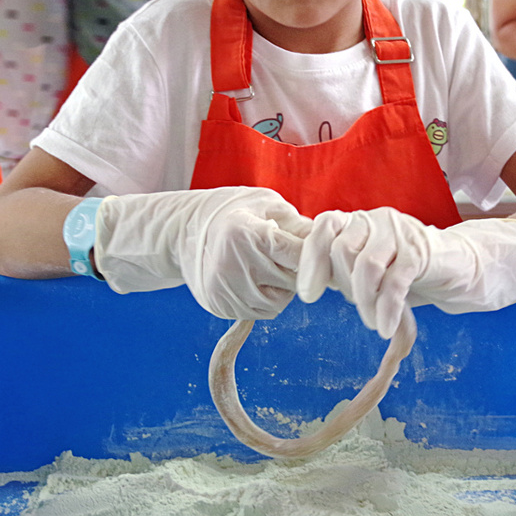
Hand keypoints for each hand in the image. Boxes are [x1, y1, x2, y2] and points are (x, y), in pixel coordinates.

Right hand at [93, 186, 310, 319]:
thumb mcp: (266, 204)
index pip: (298, 255)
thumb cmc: (232, 212)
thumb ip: (297, 224)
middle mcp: (235, 266)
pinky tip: (253, 279)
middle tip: (285, 254)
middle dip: (297, 270)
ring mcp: (226, 291)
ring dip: (282, 287)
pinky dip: (266, 298)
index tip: (326, 255)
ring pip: (280, 301)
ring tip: (265, 265)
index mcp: (248, 235)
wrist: (183, 232)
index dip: (315, 256)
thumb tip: (331, 242)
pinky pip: (262, 311)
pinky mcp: (221, 308)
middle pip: (292, 281)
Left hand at [296, 207, 515, 338]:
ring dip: (364, 302)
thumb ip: (343, 272)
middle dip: (345, 287)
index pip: (323, 229)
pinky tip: (384, 328)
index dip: (311, 261)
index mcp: (357, 221)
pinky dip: (385, 309)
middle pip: (342, 250)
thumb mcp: (369, 271)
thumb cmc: (406, 272)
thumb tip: (311, 286)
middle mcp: (375, 219)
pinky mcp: (421, 251)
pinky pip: (394, 282)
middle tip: (360, 308)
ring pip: (366, 266)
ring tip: (371, 323)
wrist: (459, 269)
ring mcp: (399, 232)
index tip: (309, 295)